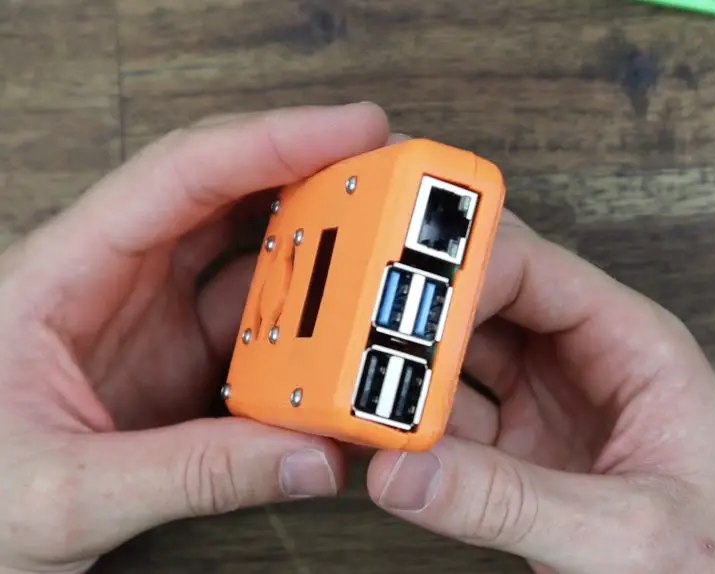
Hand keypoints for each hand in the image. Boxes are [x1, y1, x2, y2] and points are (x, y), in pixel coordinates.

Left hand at [0, 103, 393, 572]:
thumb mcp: (65, 494)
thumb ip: (194, 474)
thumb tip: (310, 455)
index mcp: (61, 275)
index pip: (179, 176)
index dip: (273, 142)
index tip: (353, 131)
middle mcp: (112, 283)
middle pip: (229, 198)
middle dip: (315, 179)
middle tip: (390, 183)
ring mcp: (150, 324)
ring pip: (252, 263)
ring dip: (319, 261)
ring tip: (380, 264)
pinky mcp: (178, 367)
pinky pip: (259, 330)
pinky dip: (306, 334)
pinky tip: (340, 345)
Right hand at [365, 212, 714, 572]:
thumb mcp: (628, 532)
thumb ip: (512, 501)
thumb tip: (407, 469)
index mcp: (636, 348)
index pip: (540, 272)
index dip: (466, 268)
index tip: (398, 290)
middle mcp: (588, 365)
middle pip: (490, 303)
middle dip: (424, 308)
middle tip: (357, 320)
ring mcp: (549, 409)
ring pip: (462, 360)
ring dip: (408, 367)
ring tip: (349, 378)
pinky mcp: (522, 457)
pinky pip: (452, 423)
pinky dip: (411, 426)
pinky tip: (375, 431)